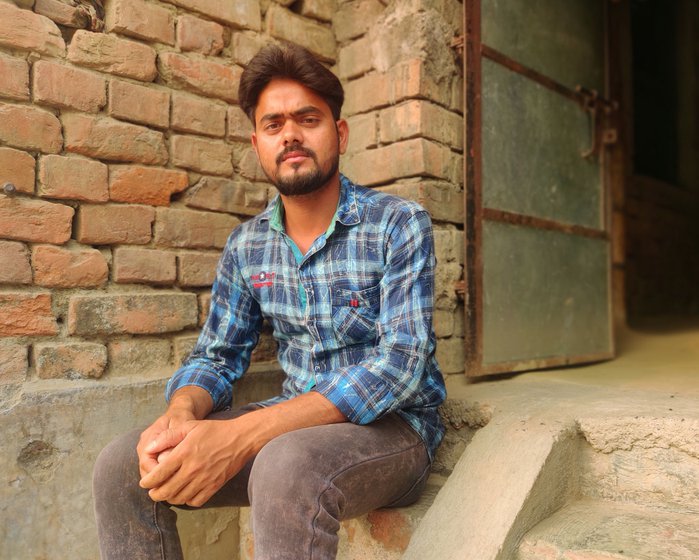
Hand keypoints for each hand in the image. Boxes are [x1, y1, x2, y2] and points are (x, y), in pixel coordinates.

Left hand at [139, 418, 254, 506]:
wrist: (241, 438)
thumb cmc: (214, 430)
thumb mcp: (189, 426)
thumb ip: (167, 436)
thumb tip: (149, 448)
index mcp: (184, 453)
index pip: (158, 474)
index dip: (147, 482)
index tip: (144, 482)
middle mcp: (192, 469)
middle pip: (166, 491)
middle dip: (154, 494)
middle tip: (153, 491)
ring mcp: (204, 479)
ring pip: (179, 498)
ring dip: (169, 498)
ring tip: (167, 492)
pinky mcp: (214, 486)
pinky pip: (195, 501)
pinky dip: (187, 500)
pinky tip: (185, 493)